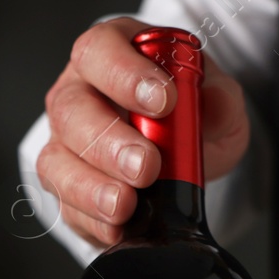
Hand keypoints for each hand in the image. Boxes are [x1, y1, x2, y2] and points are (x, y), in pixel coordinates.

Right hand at [36, 16, 250, 250]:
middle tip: (147, 165)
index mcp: (110, 55)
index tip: (162, 101)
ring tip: (126, 204)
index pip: (99, 51)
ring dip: (91, 186)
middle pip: (72, 111)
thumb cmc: (187, 112)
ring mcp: (65, 143)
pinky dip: (92, 220)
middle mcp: (78, 94)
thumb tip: (216, 105)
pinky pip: (66, 205)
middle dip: (109, 142)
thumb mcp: (216, 98)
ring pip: (58, 162)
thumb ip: (220, 99)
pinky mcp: (67, 188)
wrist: (184, 153)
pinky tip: (118, 227)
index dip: (124, 74)